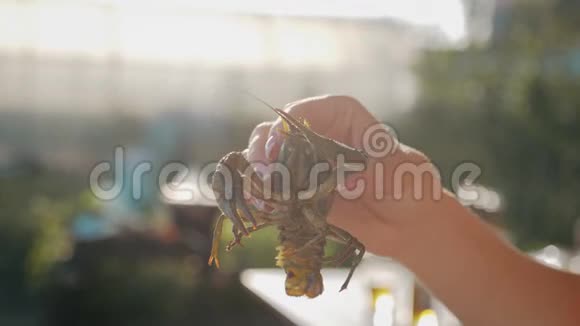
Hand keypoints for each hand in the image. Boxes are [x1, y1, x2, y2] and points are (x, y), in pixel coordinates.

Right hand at [246, 95, 444, 257]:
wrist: (407, 225)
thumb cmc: (411, 188)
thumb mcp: (404, 172)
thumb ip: (380, 170)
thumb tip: (351, 180)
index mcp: (347, 121)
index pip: (316, 110)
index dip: (294, 120)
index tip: (281, 139)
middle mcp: (320, 138)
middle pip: (281, 131)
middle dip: (265, 144)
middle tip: (261, 165)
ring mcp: (305, 166)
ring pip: (269, 157)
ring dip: (257, 169)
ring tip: (257, 188)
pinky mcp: (298, 193)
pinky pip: (272, 189)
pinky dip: (260, 195)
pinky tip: (259, 204)